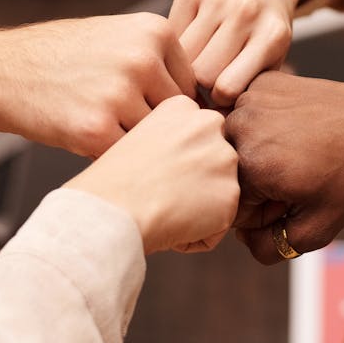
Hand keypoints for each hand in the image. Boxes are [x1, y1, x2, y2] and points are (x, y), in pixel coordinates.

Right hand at [0, 13, 196, 157]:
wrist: (0, 72)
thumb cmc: (62, 57)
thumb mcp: (116, 37)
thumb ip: (158, 60)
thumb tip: (202, 102)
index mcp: (154, 32)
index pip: (191, 84)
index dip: (171, 107)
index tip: (148, 117)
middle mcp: (143, 59)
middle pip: (179, 114)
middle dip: (160, 131)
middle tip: (140, 141)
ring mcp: (120, 94)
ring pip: (156, 138)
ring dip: (140, 148)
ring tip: (115, 143)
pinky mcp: (96, 129)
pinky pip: (128, 156)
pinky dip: (115, 159)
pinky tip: (94, 148)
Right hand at [66, 96, 239, 252]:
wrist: (112, 208)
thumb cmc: (112, 182)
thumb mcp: (138, 139)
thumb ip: (171, 141)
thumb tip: (188, 166)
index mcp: (184, 107)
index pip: (197, 140)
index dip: (175, 165)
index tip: (153, 173)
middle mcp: (210, 124)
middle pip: (212, 164)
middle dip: (192, 185)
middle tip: (158, 193)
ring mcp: (224, 158)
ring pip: (218, 193)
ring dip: (196, 210)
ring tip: (162, 209)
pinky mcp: (231, 194)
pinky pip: (219, 224)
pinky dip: (198, 235)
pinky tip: (171, 226)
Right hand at [169, 0, 298, 107]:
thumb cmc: (264, 28)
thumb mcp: (272, 57)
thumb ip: (250, 89)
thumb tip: (215, 128)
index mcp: (271, 35)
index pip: (227, 88)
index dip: (219, 101)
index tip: (219, 98)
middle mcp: (246, 11)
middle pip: (202, 73)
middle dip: (201, 85)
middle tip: (203, 84)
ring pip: (183, 55)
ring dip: (185, 66)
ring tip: (194, 66)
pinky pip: (171, 32)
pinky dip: (175, 44)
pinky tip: (188, 43)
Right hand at [226, 72, 343, 263]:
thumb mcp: (319, 227)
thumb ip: (271, 248)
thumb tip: (244, 239)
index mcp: (247, 168)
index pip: (234, 209)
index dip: (267, 212)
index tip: (295, 198)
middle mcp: (238, 130)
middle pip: (232, 175)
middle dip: (259, 183)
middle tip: (300, 174)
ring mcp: (247, 100)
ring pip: (238, 144)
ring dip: (260, 152)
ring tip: (299, 150)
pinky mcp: (259, 83)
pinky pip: (249, 115)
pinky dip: (267, 125)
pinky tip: (297, 127)